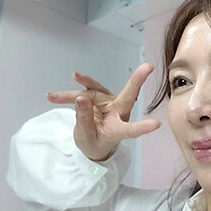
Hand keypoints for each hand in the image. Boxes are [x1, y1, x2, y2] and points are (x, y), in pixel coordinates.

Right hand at [46, 63, 161, 160]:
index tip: (156, 125)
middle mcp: (118, 113)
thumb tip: (80, 98)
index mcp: (118, 129)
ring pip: (94, 92)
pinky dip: (78, 85)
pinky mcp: (101, 96)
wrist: (91, 140)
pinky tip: (74, 77)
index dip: (142, 127)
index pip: (131, 129)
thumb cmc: (94, 143)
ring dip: (75, 92)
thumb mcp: (85, 137)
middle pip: (128, 96)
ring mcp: (110, 102)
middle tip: (147, 67)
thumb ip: (83, 119)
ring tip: (54, 96)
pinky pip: (89, 88)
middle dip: (137, 81)